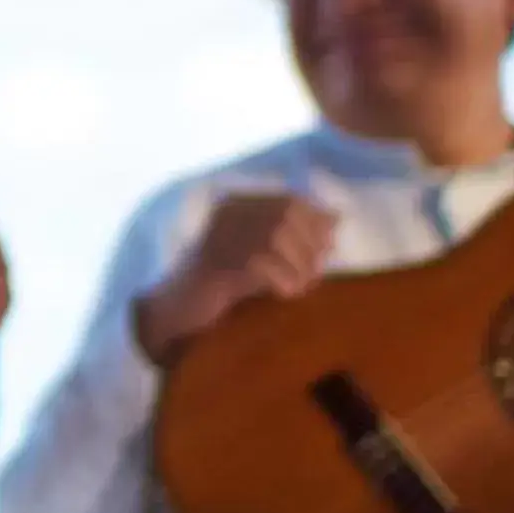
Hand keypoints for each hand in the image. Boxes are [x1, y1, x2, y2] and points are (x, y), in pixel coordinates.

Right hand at [135, 192, 335, 364]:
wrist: (177, 312)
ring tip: (300, 287)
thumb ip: (294, 237)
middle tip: (313, 274)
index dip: (315, 221)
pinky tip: (285, 294)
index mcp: (237, 206)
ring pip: (276, 235)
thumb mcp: (262, 257)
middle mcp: (226, 215)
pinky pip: (261, 262)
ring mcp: (217, 238)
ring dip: (300, 264)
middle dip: (309, 245)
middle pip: (285, 215)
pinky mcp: (214, 266)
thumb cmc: (224, 286)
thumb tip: (336, 219)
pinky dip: (283, 279)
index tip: (328, 247)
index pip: (288, 200)